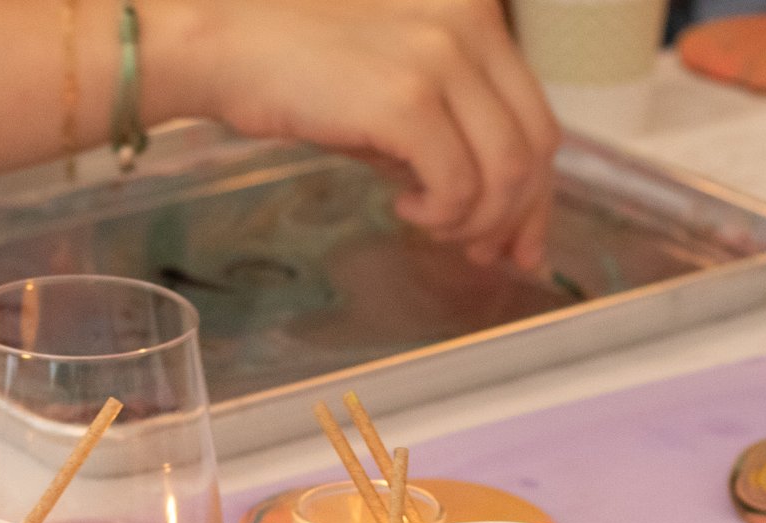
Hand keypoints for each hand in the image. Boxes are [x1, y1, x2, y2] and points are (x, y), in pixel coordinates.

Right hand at [145, 0, 558, 268]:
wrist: (228, 46)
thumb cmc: (303, 71)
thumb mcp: (395, 90)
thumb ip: (452, 133)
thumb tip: (496, 216)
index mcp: (476, 15)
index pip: (537, 117)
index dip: (536, 192)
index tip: (520, 240)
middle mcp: (472, 26)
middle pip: (534, 148)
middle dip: (514, 217)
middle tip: (481, 254)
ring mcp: (442, 59)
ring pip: (505, 173)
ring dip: (472, 221)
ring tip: (429, 226)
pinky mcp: (408, 98)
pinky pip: (458, 186)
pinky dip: (440, 216)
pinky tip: (403, 210)